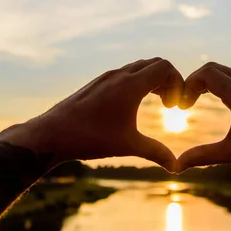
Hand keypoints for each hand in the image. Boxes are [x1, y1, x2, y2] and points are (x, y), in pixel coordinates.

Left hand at [0, 58, 183, 171]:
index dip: (178, 83)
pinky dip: (138, 83)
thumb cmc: (91, 138)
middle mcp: (119, 75)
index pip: (165, 67)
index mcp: (131, 85)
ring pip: (138, 67)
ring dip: (153, 81)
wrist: (52, 134)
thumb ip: (156, 152)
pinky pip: (125, 74)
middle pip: (154, 63)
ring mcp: (106, 77)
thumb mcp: (129, 146)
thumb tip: (176, 167)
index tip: (175, 106)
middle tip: (170, 105)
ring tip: (158, 103)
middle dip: (168, 81)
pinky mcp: (97, 84)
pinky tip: (134, 106)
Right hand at [177, 62, 230, 173]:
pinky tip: (220, 104)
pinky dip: (223, 85)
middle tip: (185, 101)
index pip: (207, 73)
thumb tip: (176, 166)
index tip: (182, 105)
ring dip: (210, 82)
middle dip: (196, 81)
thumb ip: (202, 156)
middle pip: (215, 68)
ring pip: (228, 73)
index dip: (189, 85)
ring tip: (197, 101)